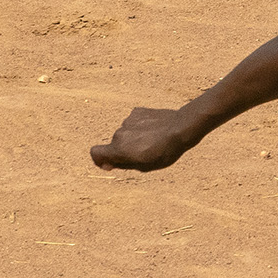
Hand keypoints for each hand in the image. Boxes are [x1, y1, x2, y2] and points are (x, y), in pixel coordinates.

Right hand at [91, 105, 205, 172]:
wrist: (182, 128)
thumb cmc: (166, 151)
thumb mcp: (145, 166)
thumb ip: (123, 165)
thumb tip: (107, 164)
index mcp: (118, 149)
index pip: (95, 153)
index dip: (100, 160)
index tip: (111, 163)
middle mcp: (119, 133)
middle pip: (115, 144)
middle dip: (125, 149)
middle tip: (145, 152)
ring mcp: (127, 121)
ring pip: (126, 132)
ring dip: (135, 137)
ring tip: (154, 139)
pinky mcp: (137, 111)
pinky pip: (134, 121)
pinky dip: (141, 126)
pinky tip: (155, 128)